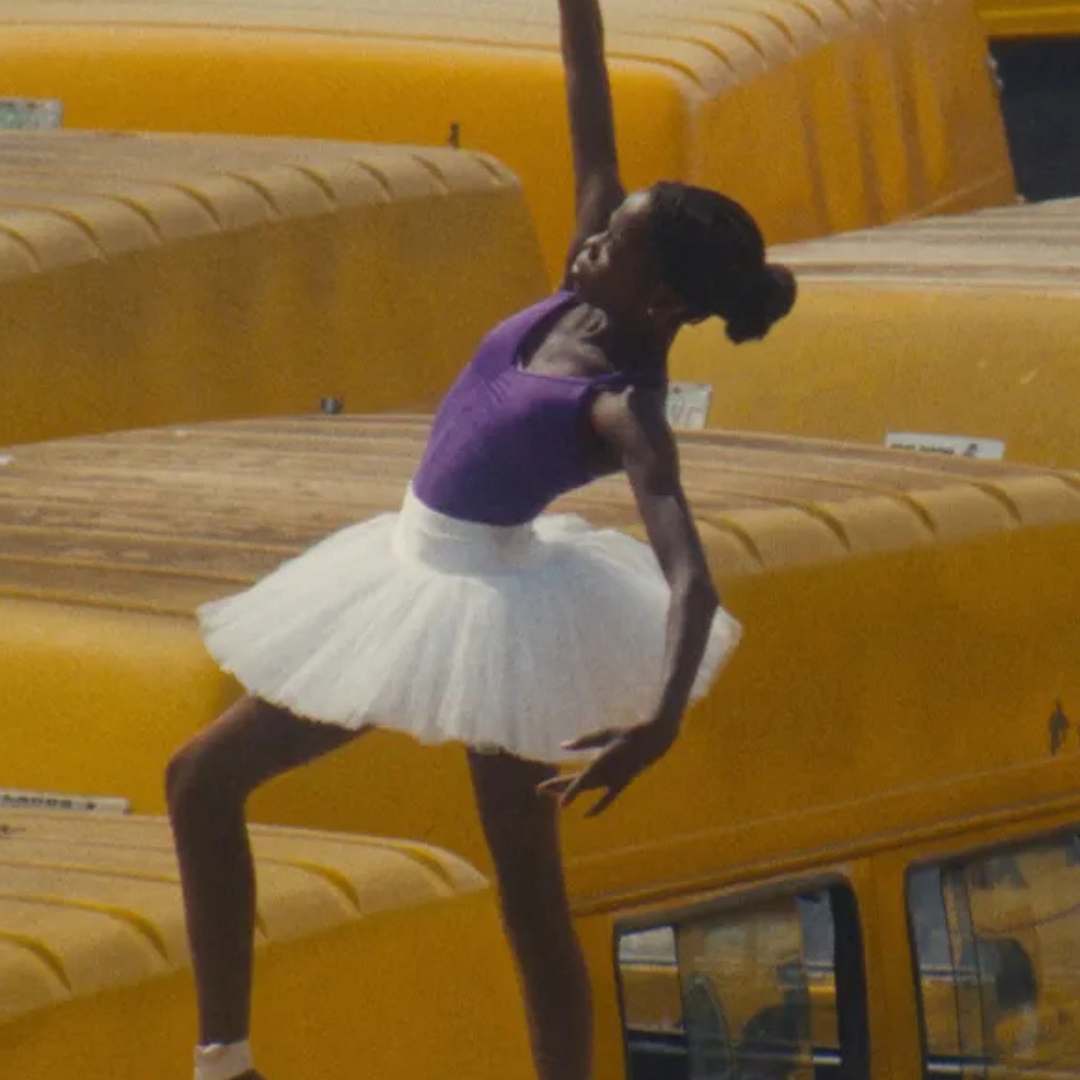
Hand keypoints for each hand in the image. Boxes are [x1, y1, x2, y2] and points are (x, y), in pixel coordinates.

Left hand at [537, 719, 678, 815]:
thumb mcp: (605, 734)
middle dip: (559, 786)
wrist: (654, 741)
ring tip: (551, 792)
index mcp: (603, 762)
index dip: (569, 791)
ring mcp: (615, 781)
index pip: (582, 780)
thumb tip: (562, 746)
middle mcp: (608, 775)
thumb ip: (583, 741)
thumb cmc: (627, 734)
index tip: (558, 801)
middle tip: (538, 789)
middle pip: (579, 784)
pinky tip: (587, 815)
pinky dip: (598, 807)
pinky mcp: (621, 783)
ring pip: (588, 789)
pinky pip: (607, 798)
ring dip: (570, 791)